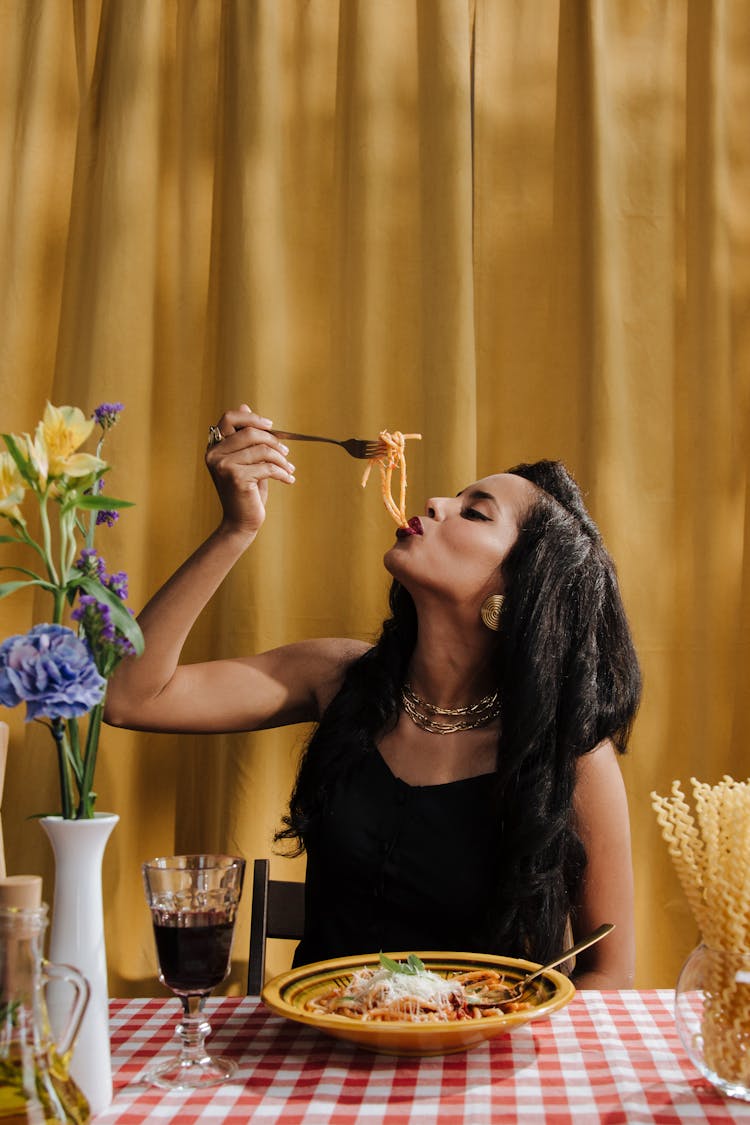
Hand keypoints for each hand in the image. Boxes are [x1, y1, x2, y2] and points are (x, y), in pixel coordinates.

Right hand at [205, 405, 295, 535]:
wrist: (241, 522)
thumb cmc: (246, 491)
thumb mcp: (247, 460)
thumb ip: (245, 437)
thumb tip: (244, 404)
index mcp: (214, 447)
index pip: (229, 418)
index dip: (251, 418)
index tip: (271, 426)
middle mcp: (214, 455)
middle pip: (249, 432)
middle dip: (273, 441)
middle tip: (286, 452)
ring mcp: (223, 466)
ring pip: (261, 450)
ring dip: (281, 459)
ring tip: (289, 468)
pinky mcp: (235, 478)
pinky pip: (267, 467)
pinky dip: (282, 473)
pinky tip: (289, 479)